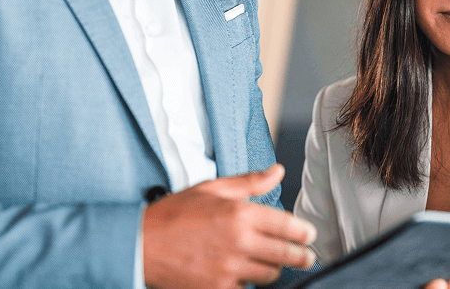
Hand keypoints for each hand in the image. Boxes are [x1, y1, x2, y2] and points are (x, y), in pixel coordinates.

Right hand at [143, 163, 317, 288]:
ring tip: (273, 265)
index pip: (287, 226)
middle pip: (285, 255)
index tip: (309, 235)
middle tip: (307, 256)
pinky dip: (247, 284)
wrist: (140, 244)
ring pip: (269, 275)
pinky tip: (243, 275)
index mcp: (239, 213)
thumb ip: (249, 182)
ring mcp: (229, 269)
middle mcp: (238, 242)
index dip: (303, 232)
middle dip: (301, 256)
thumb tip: (277, 171)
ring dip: (273, 270)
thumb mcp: (211, 189)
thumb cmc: (174, 214)